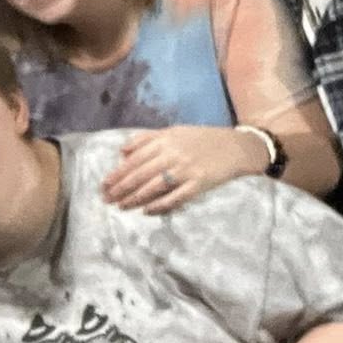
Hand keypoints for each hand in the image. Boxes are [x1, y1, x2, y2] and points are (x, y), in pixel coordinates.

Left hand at [102, 125, 265, 213]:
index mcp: (166, 140)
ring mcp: (187, 169)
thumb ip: (147, 139)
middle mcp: (174, 154)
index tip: (104, 185)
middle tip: (106, 200)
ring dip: (135, 198)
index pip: (135, 159)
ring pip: (154, 186)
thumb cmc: (202, 139)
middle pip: (141, 174)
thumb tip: (122, 152)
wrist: (238, 146)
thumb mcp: (175, 131)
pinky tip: (147, 211)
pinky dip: (160, 205)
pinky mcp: (200, 183)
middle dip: (121, 188)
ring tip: (122, 207)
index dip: (118, 173)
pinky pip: (176, 197)